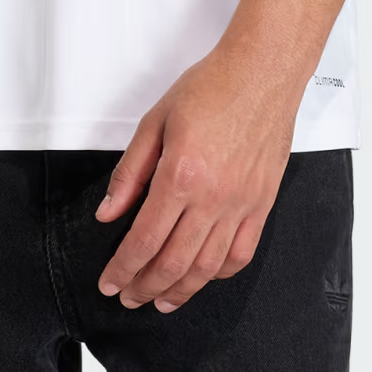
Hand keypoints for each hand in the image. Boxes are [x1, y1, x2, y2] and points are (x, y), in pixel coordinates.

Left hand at [93, 39, 300, 312]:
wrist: (262, 72)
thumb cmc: (211, 87)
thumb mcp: (155, 121)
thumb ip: (130, 171)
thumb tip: (109, 212)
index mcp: (181, 175)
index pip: (144, 239)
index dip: (123, 268)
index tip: (110, 282)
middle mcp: (213, 197)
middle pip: (174, 262)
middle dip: (145, 287)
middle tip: (128, 296)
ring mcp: (241, 204)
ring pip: (207, 267)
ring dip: (180, 291)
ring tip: (160, 299)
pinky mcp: (262, 203)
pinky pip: (241, 254)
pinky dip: (218, 274)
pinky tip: (202, 277)